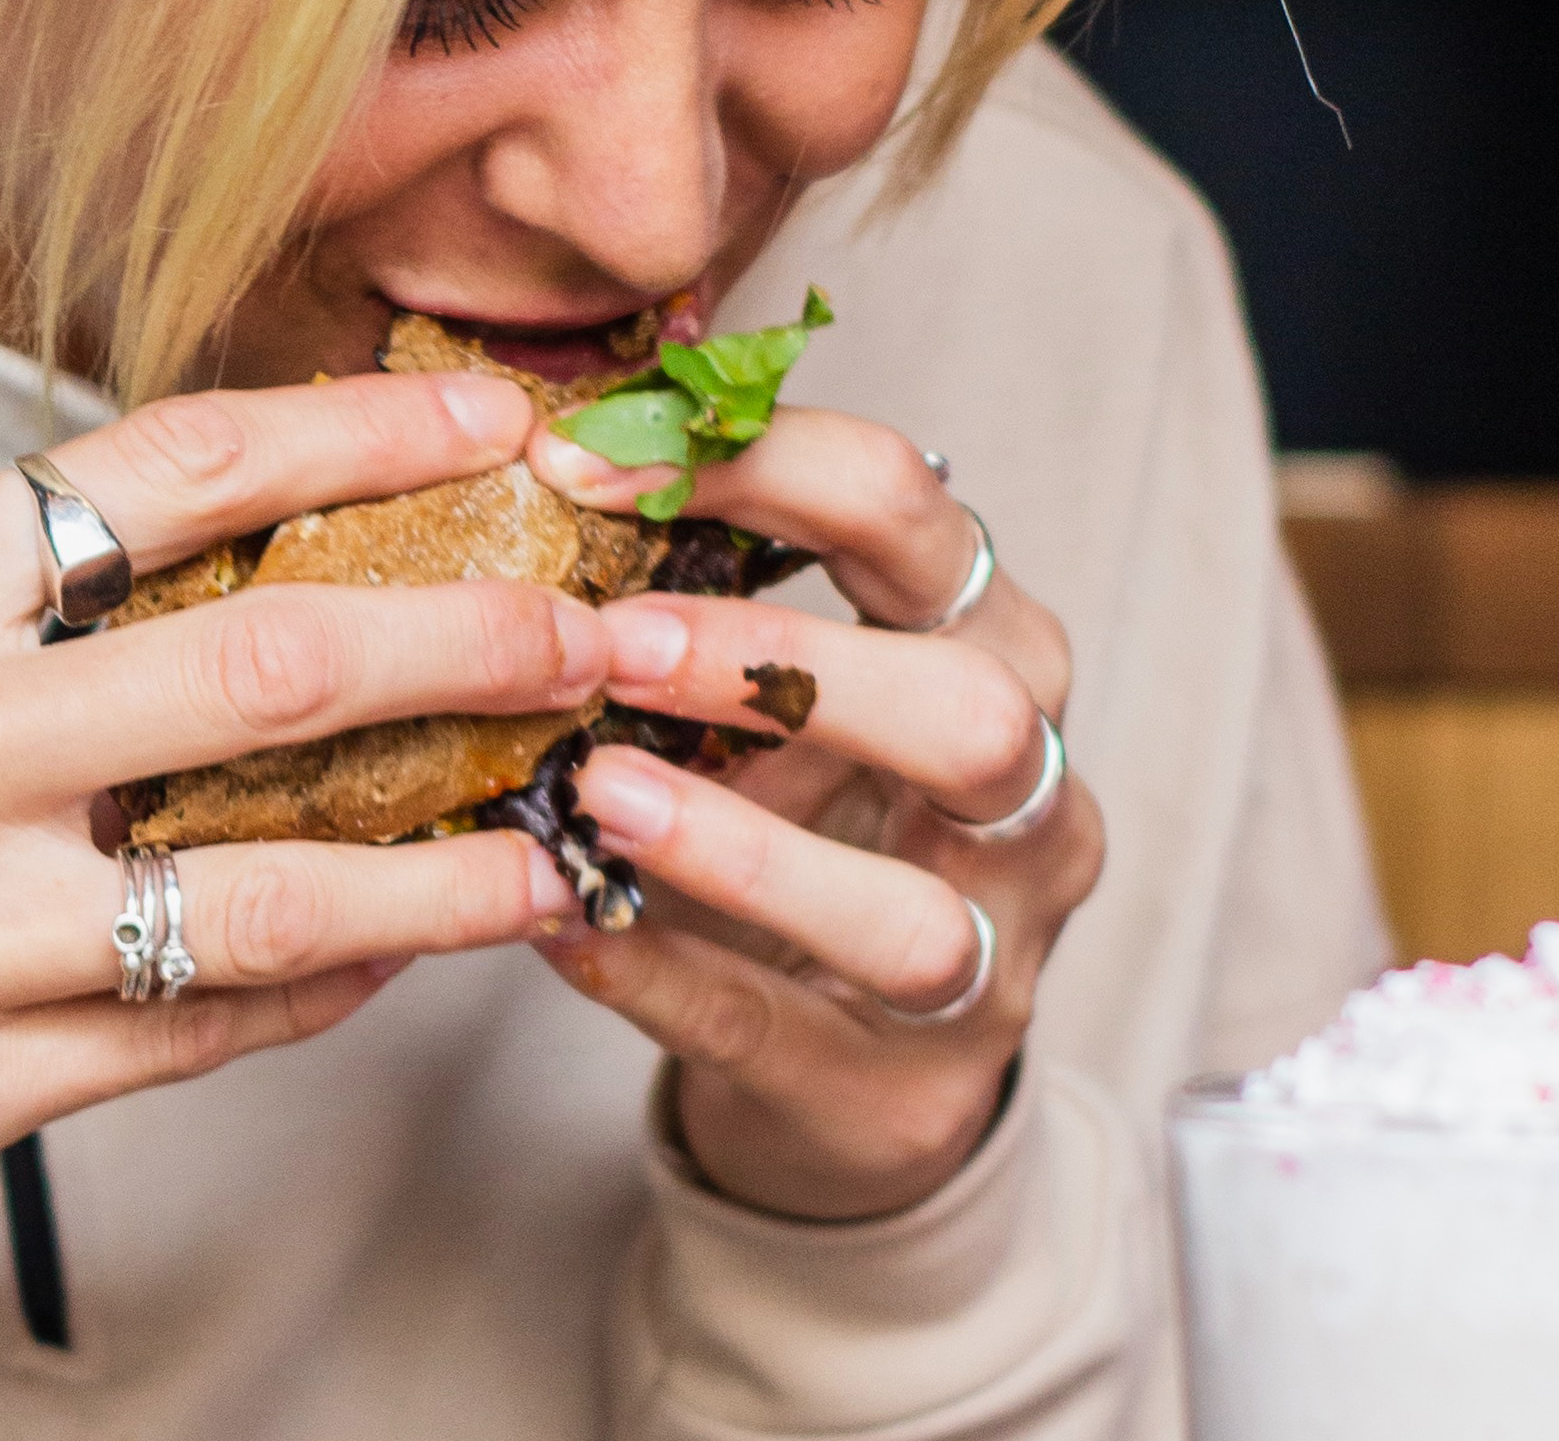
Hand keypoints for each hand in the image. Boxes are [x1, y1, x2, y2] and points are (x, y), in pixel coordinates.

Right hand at [0, 373, 604, 1328]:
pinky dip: (324, 986)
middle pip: (271, 658)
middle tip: (602, 628)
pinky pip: (200, 1028)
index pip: (163, 466)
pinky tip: (397, 956)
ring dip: (453, 856)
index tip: (493, 414)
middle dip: (480, 635)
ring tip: (560, 838)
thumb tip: (220, 569)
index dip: (360, 428)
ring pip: (276, 881)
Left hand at [527, 409, 1100, 1220]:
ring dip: (740, 849)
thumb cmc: (797, 823)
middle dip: (787, 665)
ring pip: (908, 914)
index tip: (584, 464)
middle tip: (613, 643)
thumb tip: (532, 466)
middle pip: (974, 711)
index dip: (762, 465)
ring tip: (594, 793)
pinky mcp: (901, 1095)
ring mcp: (989, 963)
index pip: (918, 513)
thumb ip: (690, 594)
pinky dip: (659, 975)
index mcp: (991, 647)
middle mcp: (1027, 801)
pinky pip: (777, 1032)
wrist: (844, 1066)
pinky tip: (558, 924)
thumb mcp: (767, 696)